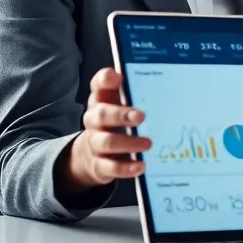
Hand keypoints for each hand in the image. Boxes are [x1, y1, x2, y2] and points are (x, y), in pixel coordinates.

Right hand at [57, 69, 151, 193]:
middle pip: (101, 114)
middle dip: (120, 115)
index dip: (105, 79)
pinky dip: (126, 168)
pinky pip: (110, 167)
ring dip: (128, 143)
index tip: (117, 76)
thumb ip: (131, 90)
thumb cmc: (113, 122)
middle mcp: (94, 120)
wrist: (90, 154)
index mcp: (101, 101)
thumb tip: (152, 74)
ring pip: (107, 142)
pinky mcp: (99, 165)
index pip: (98, 85)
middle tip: (141, 116)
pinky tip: (140, 166)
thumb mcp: (118, 104)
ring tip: (148, 144)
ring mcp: (95, 143)